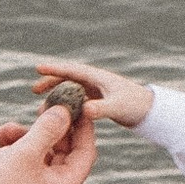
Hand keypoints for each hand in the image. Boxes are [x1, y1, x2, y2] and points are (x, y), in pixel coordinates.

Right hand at [0, 97, 99, 183]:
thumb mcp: (26, 152)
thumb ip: (48, 129)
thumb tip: (65, 111)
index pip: (85, 153)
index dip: (83, 127)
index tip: (79, 105)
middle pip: (62, 154)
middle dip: (51, 129)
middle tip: (44, 106)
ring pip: (38, 156)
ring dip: (25, 137)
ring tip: (7, 127)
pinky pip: (21, 164)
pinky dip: (13, 148)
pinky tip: (0, 136)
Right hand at [30, 56, 155, 129]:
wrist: (150, 112)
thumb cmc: (135, 106)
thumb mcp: (116, 107)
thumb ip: (101, 109)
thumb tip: (85, 110)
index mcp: (97, 77)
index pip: (71, 70)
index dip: (54, 69)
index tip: (37, 68)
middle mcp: (95, 81)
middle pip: (68, 78)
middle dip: (50, 81)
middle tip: (34, 90)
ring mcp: (96, 90)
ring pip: (71, 89)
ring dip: (56, 94)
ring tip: (42, 106)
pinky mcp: (99, 99)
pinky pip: (77, 99)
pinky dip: (66, 104)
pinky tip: (59, 115)